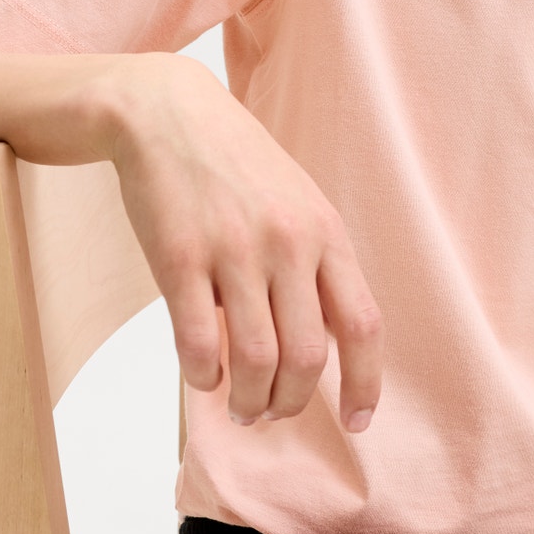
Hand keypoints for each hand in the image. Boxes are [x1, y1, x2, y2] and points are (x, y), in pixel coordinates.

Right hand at [99, 52, 383, 433]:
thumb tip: (332, 343)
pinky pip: (198, 342)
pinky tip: (203, 376)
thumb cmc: (236, 163)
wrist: (167, 112)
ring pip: (256, 360)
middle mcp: (287, 243)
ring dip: (249, 401)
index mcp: (325, 232)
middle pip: (308, 355)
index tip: (358, 421)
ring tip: (240, 408)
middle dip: (293, 402)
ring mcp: (233, 250)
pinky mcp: (179, 257)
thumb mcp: (298, 201)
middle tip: (273, 411)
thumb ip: (318, 264)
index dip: (365, 383)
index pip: (363, 324)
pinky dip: (204, 375)